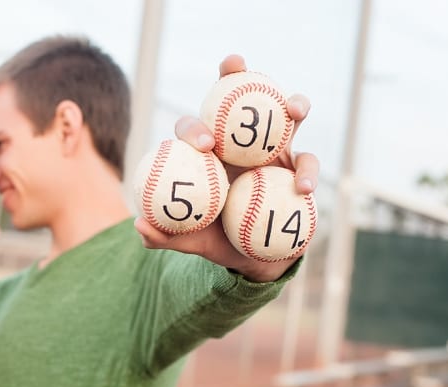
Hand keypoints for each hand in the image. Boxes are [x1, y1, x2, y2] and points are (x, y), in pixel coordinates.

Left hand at [136, 54, 318, 281]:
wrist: (252, 255)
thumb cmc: (214, 240)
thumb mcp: (189, 240)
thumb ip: (165, 236)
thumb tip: (139, 226)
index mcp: (208, 154)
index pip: (194, 128)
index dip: (194, 127)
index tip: (204, 144)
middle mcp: (240, 143)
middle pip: (237, 99)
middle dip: (236, 76)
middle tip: (237, 69)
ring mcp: (272, 149)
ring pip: (285, 116)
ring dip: (293, 103)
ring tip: (296, 110)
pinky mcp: (298, 165)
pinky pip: (307, 161)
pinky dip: (308, 171)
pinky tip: (304, 187)